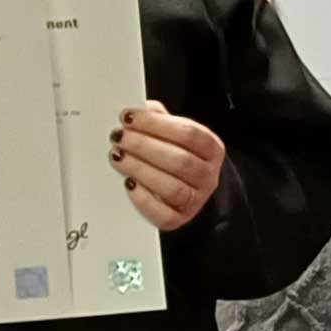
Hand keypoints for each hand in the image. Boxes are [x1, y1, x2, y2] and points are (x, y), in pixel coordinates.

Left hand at [112, 101, 226, 227]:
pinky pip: (163, 214)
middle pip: (180, 161)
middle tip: (119, 137)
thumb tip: (134, 111)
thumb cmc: (172, 152)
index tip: (128, 117)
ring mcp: (196, 200)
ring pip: (172, 188)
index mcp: (212, 149)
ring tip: (118, 156)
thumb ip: (157, 118)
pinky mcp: (179, 219)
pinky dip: (143, 199)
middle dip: (144, 146)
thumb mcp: (171, 131)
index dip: (156, 124)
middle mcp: (209, 176)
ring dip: (140, 169)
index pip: (189, 134)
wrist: (182, 185)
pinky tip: (128, 183)